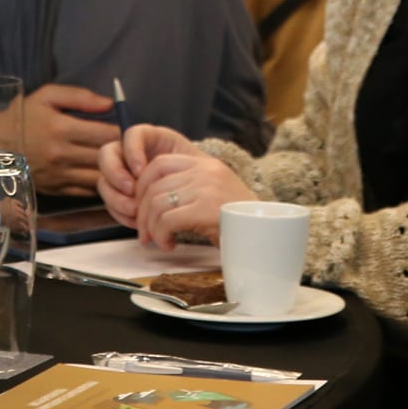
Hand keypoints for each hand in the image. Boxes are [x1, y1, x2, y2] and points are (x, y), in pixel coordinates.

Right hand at [23, 83, 119, 195]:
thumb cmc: (25, 114)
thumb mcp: (50, 95)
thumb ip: (81, 97)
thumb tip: (110, 104)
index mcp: (62, 129)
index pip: (106, 134)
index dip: (123, 133)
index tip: (127, 131)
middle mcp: (62, 155)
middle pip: (106, 157)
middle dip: (122, 154)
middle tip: (129, 149)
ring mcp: (58, 175)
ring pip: (98, 178)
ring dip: (114, 172)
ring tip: (121, 164)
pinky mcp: (55, 190)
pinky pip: (86, 191)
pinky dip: (99, 185)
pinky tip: (105, 177)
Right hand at [98, 123, 201, 226]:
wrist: (200, 195)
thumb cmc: (198, 174)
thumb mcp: (194, 161)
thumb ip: (178, 160)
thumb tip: (158, 175)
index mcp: (149, 139)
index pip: (131, 135)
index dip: (131, 150)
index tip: (141, 170)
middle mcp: (130, 154)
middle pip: (106, 155)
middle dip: (115, 174)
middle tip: (131, 190)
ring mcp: (122, 175)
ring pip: (104, 182)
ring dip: (116, 198)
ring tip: (135, 211)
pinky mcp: (121, 196)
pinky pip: (110, 204)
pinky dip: (120, 214)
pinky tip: (136, 221)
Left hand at [129, 149, 257, 250]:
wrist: (266, 232)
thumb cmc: (238, 220)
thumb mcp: (213, 194)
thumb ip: (187, 188)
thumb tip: (149, 201)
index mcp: (206, 163)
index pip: (160, 163)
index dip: (142, 187)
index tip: (142, 208)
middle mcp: (205, 171)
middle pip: (153, 185)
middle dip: (141, 213)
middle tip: (145, 233)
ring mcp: (206, 187)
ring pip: (156, 204)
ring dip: (150, 227)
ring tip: (157, 240)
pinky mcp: (205, 208)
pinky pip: (166, 220)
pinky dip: (161, 236)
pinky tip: (169, 244)